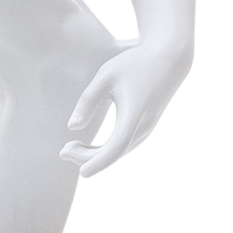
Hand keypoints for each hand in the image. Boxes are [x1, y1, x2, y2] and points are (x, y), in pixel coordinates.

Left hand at [60, 39, 190, 177]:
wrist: (169, 59)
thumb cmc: (135, 64)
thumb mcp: (106, 75)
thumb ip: (88, 100)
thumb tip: (72, 127)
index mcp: (135, 112)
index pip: (117, 145)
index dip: (99, 161)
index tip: (82, 173)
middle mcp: (144, 126)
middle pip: (114, 153)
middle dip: (87, 157)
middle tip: (63, 152)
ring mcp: (147, 130)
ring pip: (119, 152)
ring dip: (94, 155)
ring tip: (69, 148)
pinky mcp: (145, 129)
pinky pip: (123, 146)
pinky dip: (104, 151)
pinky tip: (87, 148)